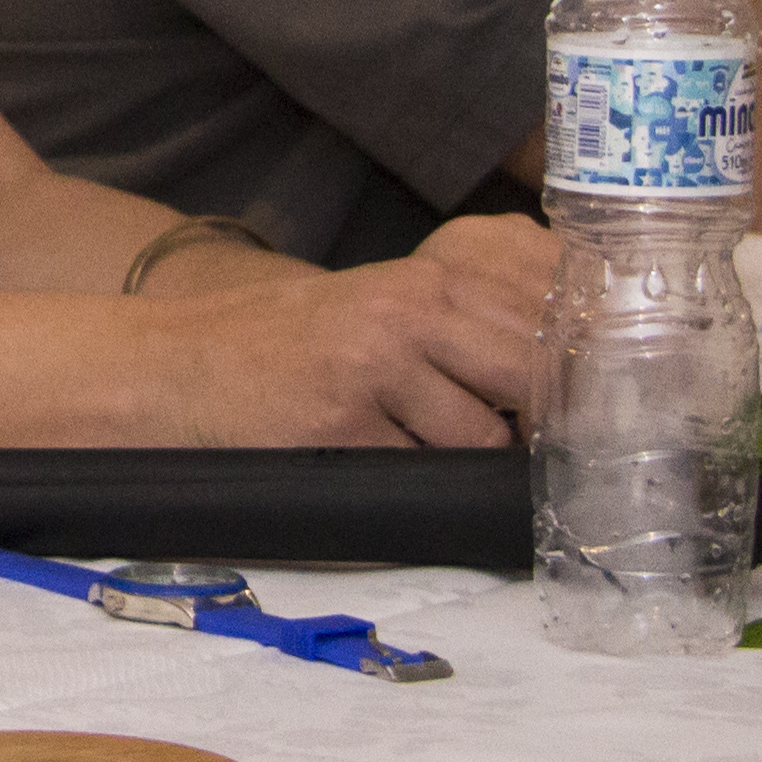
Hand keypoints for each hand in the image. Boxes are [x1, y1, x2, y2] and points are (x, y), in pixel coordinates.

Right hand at [150, 211, 551, 448]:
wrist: (176, 366)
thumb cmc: (283, 345)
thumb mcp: (378, 312)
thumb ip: (459, 331)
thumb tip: (560, 379)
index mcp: (425, 282)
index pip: (543, 325)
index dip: (575, 376)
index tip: (586, 410)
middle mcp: (407, 315)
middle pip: (531, 378)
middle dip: (542, 423)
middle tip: (533, 451)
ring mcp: (374, 368)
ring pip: (482, 438)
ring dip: (465, 459)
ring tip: (416, 446)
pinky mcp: (341, 425)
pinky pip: (419, 472)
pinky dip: (409, 479)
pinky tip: (372, 458)